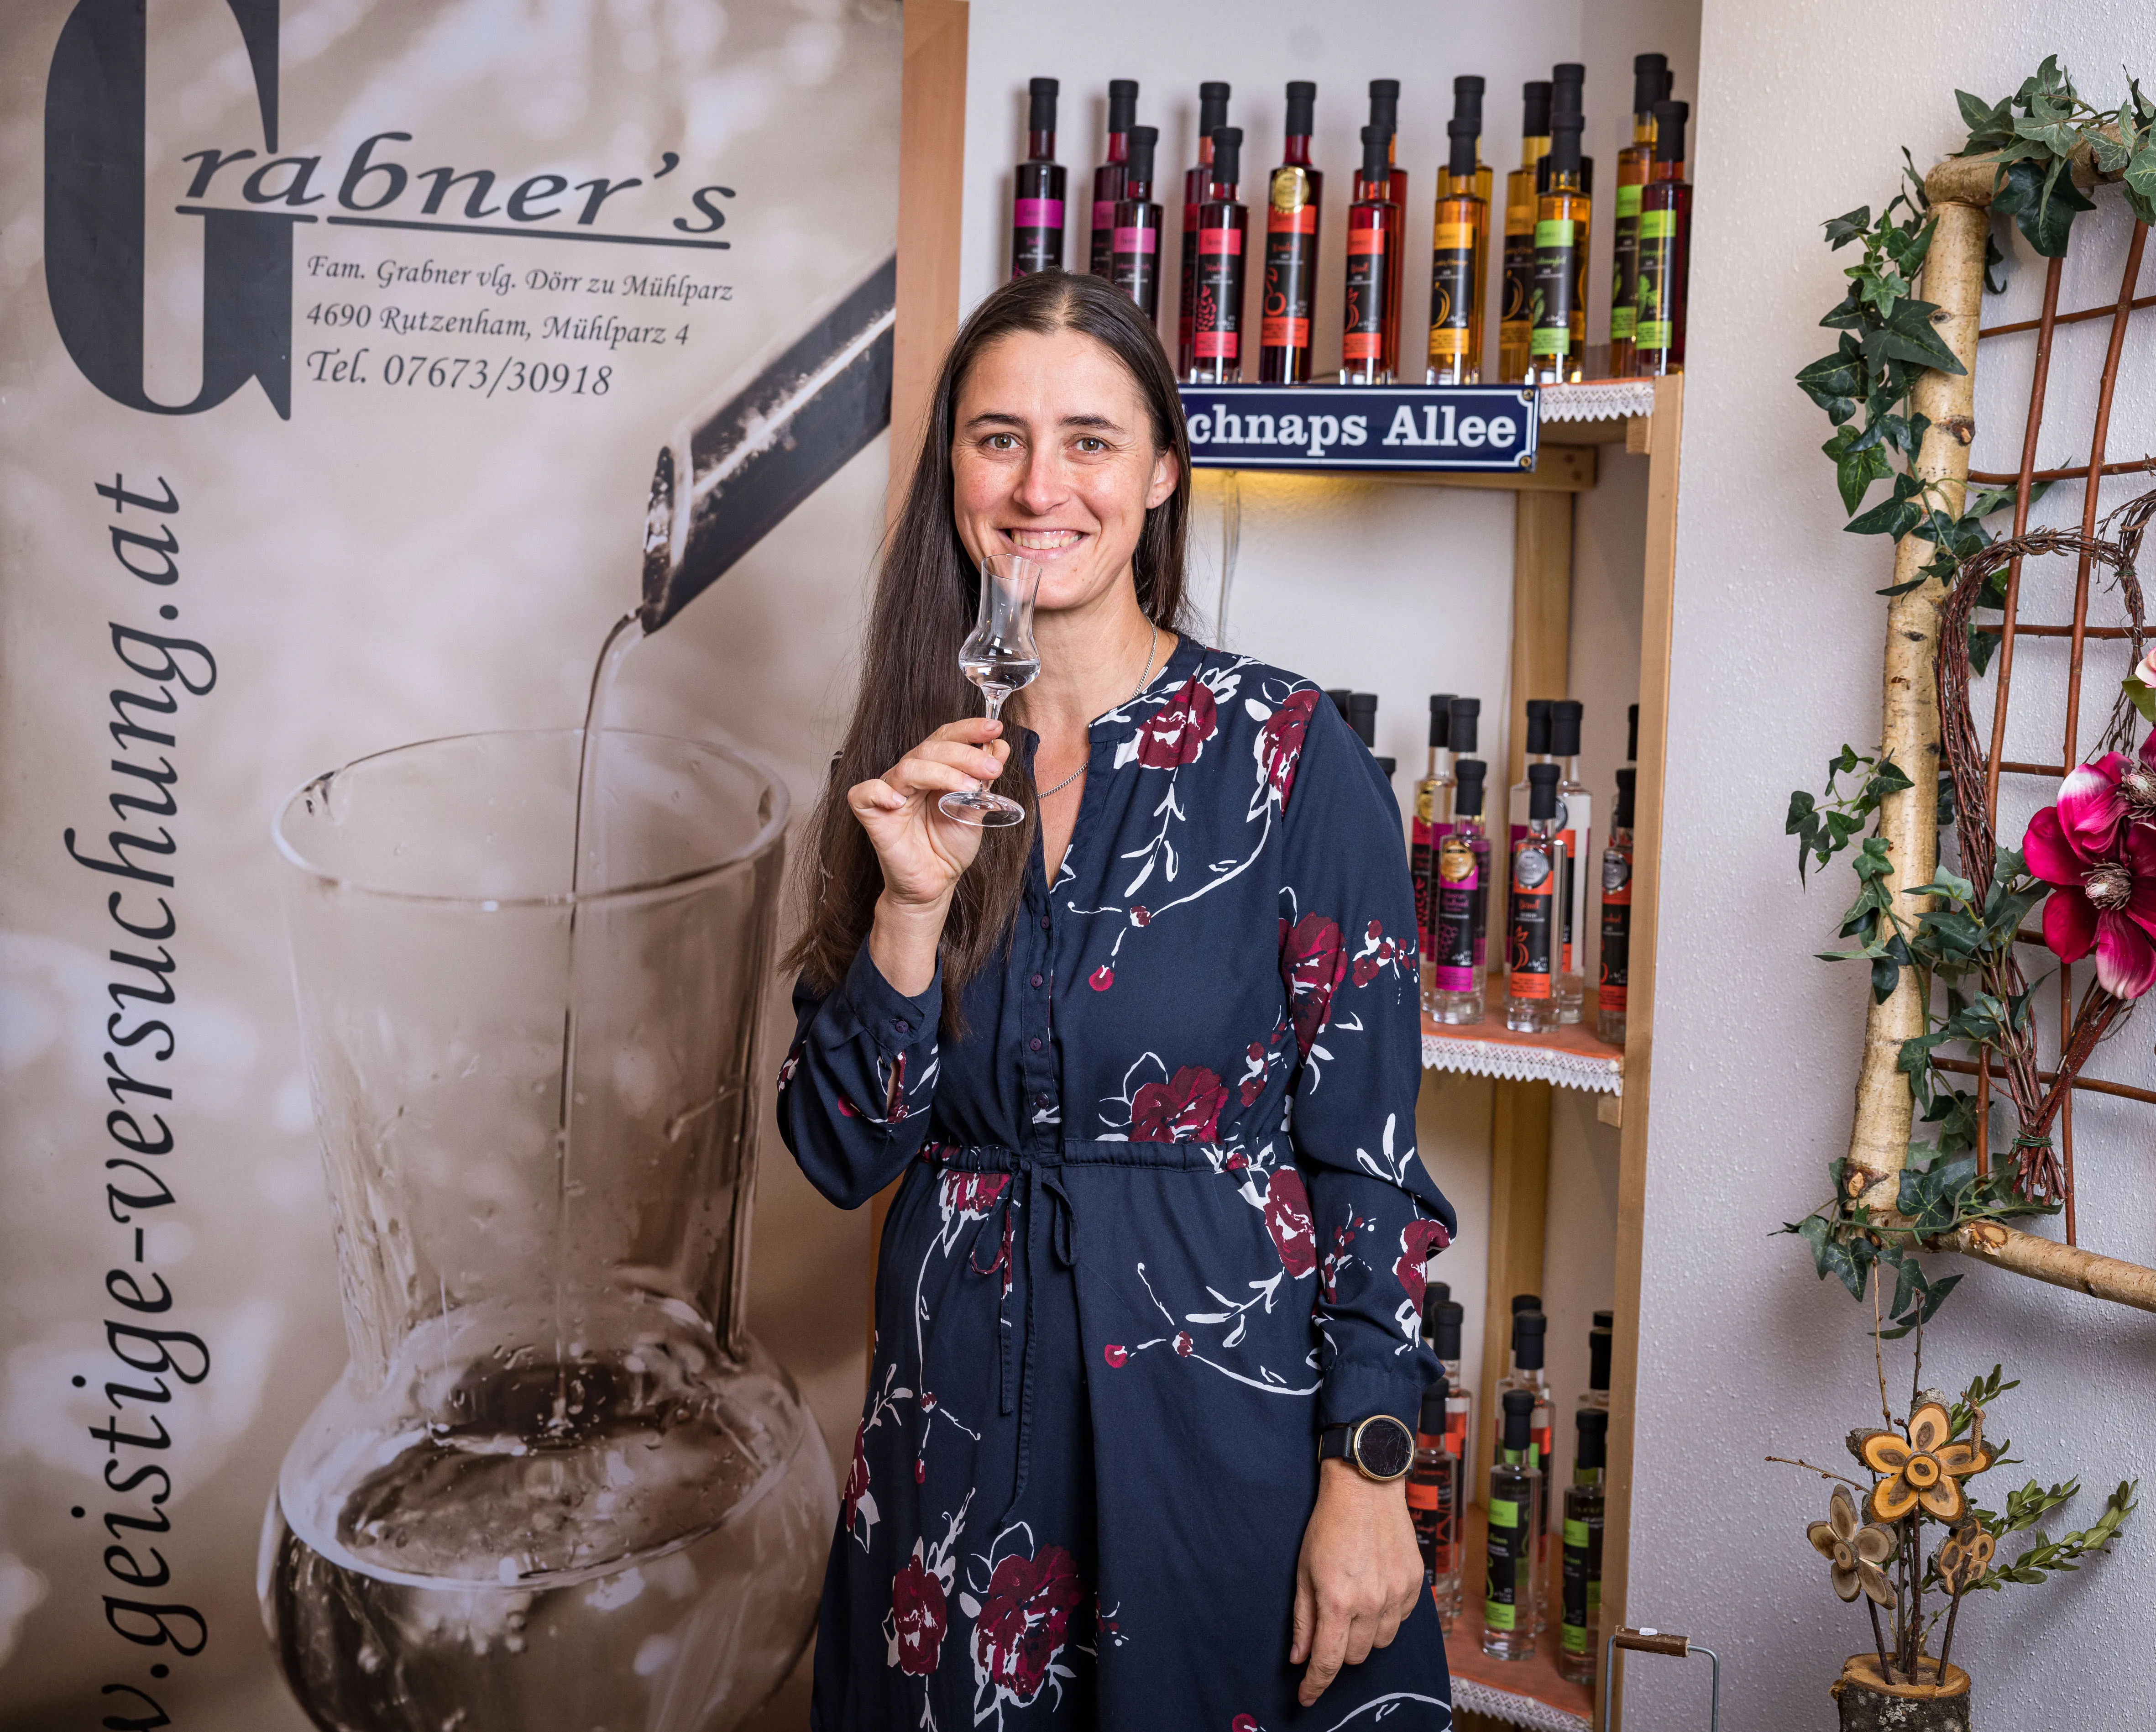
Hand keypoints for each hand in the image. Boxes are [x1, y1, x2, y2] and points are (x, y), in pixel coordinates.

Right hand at [848, 718, 1009, 993]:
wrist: (937, 882)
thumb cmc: (950, 845)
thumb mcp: (976, 810)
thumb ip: (984, 780)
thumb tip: (999, 746)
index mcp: (934, 768)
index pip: (946, 738)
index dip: (968, 729)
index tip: (995, 727)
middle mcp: (911, 775)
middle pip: (930, 749)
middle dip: (964, 754)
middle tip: (992, 768)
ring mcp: (890, 792)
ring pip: (908, 767)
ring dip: (942, 772)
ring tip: (969, 788)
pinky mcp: (872, 814)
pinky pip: (865, 793)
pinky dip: (880, 792)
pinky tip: (900, 801)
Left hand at [1289, 1459, 1424, 1707]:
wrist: (1367, 1488)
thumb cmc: (1328, 1525)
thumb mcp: (1303, 1570)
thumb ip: (1303, 1618)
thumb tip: (1299, 1658)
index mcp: (1338, 1599)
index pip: (1327, 1661)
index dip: (1315, 1685)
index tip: (1306, 1698)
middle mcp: (1371, 1603)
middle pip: (1355, 1657)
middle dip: (1338, 1651)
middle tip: (1330, 1627)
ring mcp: (1396, 1595)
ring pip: (1380, 1644)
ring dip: (1363, 1636)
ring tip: (1354, 1606)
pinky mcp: (1414, 1586)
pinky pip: (1399, 1622)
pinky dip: (1385, 1618)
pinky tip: (1374, 1594)